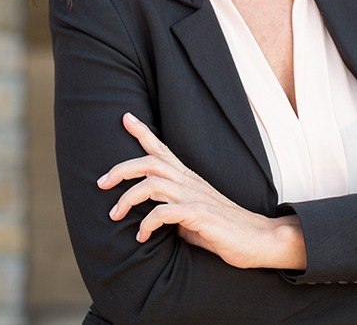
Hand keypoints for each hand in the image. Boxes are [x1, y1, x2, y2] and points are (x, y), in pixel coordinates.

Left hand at [97, 113, 306, 270]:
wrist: (256, 238)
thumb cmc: (223, 229)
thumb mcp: (192, 214)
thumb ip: (173, 209)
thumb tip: (153, 216)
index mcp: (188, 178)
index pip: (162, 148)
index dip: (143, 132)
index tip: (125, 118)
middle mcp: (189, 181)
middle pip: (150, 162)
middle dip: (121, 168)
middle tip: (101, 182)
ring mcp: (194, 196)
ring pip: (152, 183)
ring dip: (127, 199)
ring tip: (114, 215)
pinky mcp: (199, 214)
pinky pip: (164, 212)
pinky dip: (146, 223)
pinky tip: (140, 235)